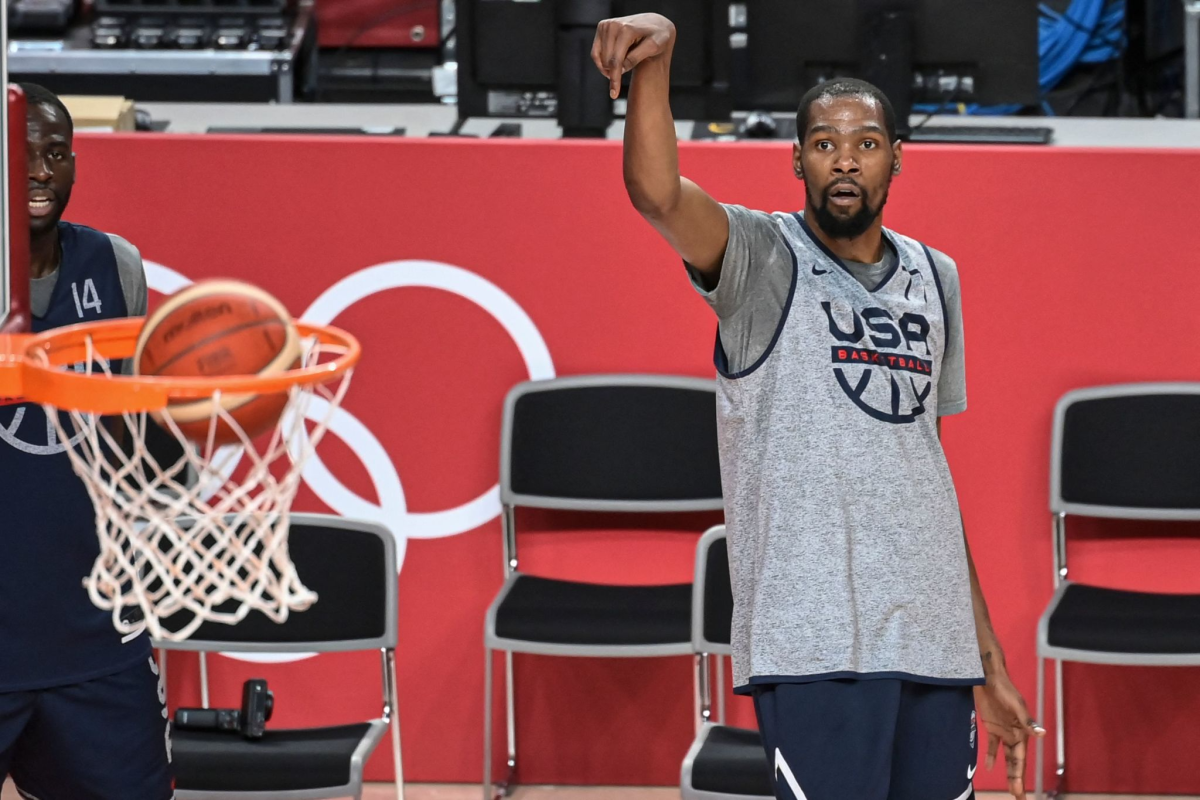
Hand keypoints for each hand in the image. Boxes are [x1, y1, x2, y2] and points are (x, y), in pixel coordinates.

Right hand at [591, 14, 675, 98]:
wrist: (655, 23)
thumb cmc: (658, 36)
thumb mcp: (654, 47)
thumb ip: (637, 57)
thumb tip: (621, 69)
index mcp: (626, 30)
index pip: (616, 60)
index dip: (615, 79)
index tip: (614, 95)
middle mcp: (613, 25)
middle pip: (607, 60)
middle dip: (613, 73)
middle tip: (622, 80)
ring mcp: (606, 25)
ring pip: (600, 57)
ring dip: (608, 69)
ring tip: (620, 72)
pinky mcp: (602, 27)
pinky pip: (596, 52)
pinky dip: (602, 62)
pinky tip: (612, 67)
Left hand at [973, 675, 1046, 798]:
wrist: (988, 676)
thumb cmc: (1004, 689)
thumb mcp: (1016, 705)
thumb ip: (1027, 721)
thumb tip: (1042, 734)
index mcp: (1021, 732)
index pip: (1020, 760)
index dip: (1020, 776)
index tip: (1019, 792)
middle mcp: (1014, 734)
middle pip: (1015, 762)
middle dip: (1016, 780)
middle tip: (1017, 797)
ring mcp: (1002, 730)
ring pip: (1006, 757)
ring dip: (1007, 771)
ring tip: (1009, 788)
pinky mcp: (991, 725)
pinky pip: (992, 745)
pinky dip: (990, 755)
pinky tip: (988, 767)